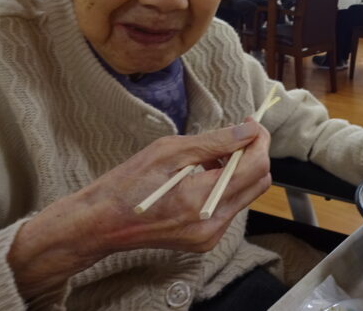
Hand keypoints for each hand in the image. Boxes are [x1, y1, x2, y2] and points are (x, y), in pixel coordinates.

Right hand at [8, 120, 270, 298]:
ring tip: (212, 153)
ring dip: (239, 169)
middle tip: (236, 133)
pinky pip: (230, 206)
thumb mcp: (170, 151)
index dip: (260, 140)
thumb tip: (248, 131)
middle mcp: (212, 224)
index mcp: (202, 200)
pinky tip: (204, 173)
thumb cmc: (128, 182)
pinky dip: (226, 184)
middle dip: (253, 153)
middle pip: (258, 183)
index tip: (252, 123)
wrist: (102, 223)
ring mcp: (210, 236)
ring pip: (246, 194)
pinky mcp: (205, 240)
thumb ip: (215, 141)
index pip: (256, 167)